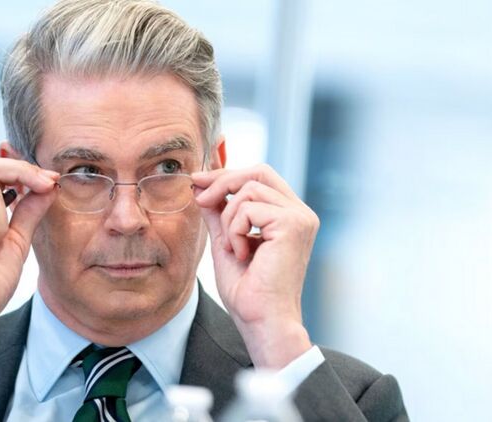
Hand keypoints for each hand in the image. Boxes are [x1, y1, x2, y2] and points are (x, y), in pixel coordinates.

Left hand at [192, 164, 318, 368]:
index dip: (226, 174)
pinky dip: (235, 231)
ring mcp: (300, 217)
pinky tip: (242, 254)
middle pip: (258, 171)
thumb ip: (219, 215)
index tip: (197, 180)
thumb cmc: (248, 292)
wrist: (261, 320)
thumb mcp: (226, 242)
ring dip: (228, 219)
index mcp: (289, 216)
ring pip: (248, 189)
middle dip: (222, 180)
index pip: (260, 176)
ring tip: (231, 248)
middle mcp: (300, 213)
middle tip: (198, 196)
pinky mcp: (292, 225)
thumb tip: (203, 189)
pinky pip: (248, 209)